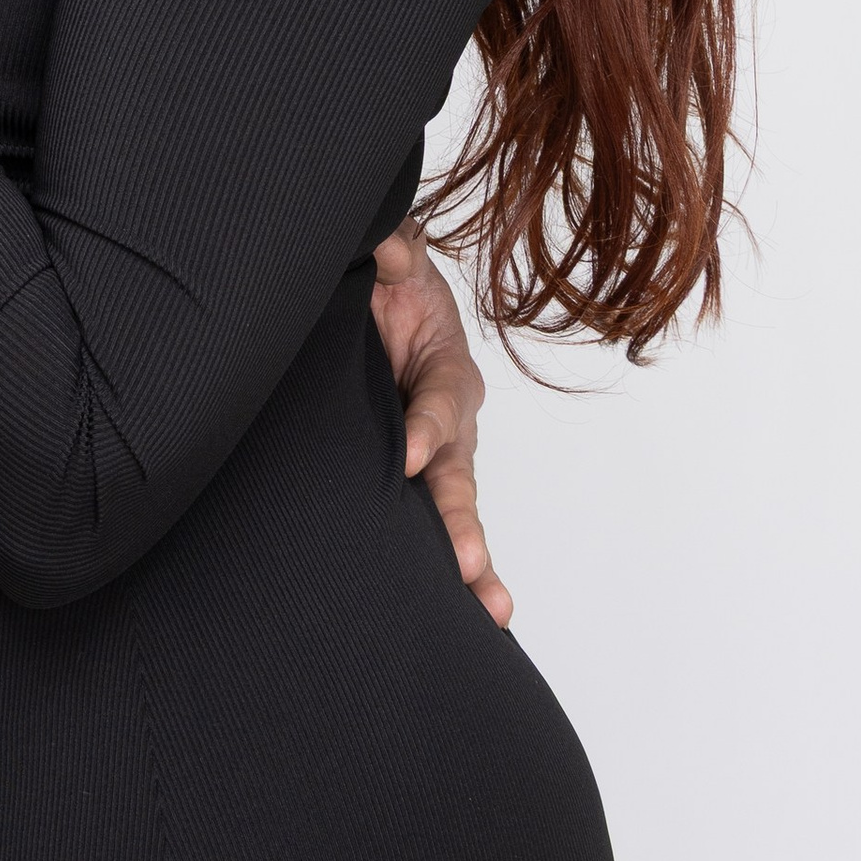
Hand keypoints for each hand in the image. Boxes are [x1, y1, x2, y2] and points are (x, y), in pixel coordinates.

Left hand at [373, 221, 512, 626]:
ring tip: (488, 610)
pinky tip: (469, 614)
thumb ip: (394, 246)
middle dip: (461, 521)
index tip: (410, 456)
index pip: (441, 399)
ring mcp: (435, 456)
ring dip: (469, 561)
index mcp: (447, 366)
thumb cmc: (386, 282)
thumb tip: (391, 250)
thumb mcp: (393, 255)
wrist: (371, 306)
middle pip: (459, 474)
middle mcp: (450, 420)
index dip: (427, 427)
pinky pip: (429, 525)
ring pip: (453, 511)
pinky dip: (447, 570)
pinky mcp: (411, 480)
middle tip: (467, 566)